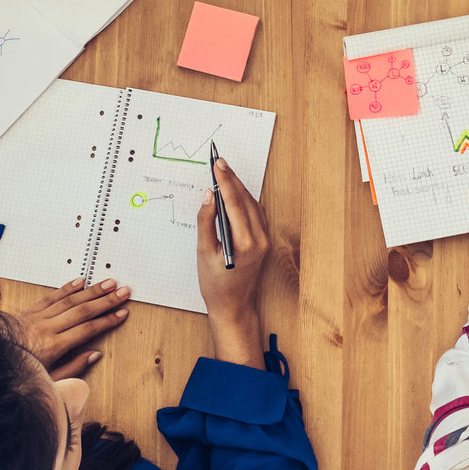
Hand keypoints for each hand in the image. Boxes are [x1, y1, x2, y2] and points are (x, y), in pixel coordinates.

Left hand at [17, 278, 132, 378]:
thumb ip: (73, 368)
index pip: (88, 329)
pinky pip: (51, 297)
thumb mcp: (48, 381)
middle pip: (83, 311)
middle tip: (123, 292)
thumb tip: (94, 354)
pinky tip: (80, 282)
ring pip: (70, 300)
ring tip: (108, 283)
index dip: (108, 320)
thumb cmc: (18, 374)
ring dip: (91, 290)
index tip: (122, 314)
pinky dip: (67, 288)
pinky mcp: (29, 311)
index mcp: (53, 347)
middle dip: (106, 300)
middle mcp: (47, 328)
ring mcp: (37, 317)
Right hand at [197, 158, 269, 365]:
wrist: (234, 306)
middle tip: (219, 163)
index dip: (225, 182)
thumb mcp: (204, 253)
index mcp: (246, 243)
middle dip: (232, 180)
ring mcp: (265, 240)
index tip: (217, 165)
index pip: (235, 204)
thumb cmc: (216, 284)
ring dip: (238, 188)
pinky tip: (233, 192)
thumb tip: (208, 196)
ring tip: (223, 173)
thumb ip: (206, 222)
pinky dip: (244, 200)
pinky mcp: (264, 241)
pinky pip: (255, 214)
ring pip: (253, 205)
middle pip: (246, 200)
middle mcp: (260, 239)